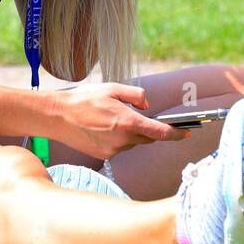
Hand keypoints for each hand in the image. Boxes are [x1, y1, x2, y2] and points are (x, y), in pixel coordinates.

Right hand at [55, 83, 187, 160]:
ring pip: (132, 143)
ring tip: (112, 119)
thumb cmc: (84, 99)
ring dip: (130, 133)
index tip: (186, 133)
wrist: (57, 116)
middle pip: (147, 138)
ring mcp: (113, 150)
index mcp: (128, 122)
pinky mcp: (103, 155)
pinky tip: (103, 128)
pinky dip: (117, 139)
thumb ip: (136, 95)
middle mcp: (123, 140)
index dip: (177, 134)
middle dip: (149, 129)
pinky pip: (119, 148)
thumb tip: (147, 106)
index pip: (161, 133)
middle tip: (142, 118)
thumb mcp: (112, 88)